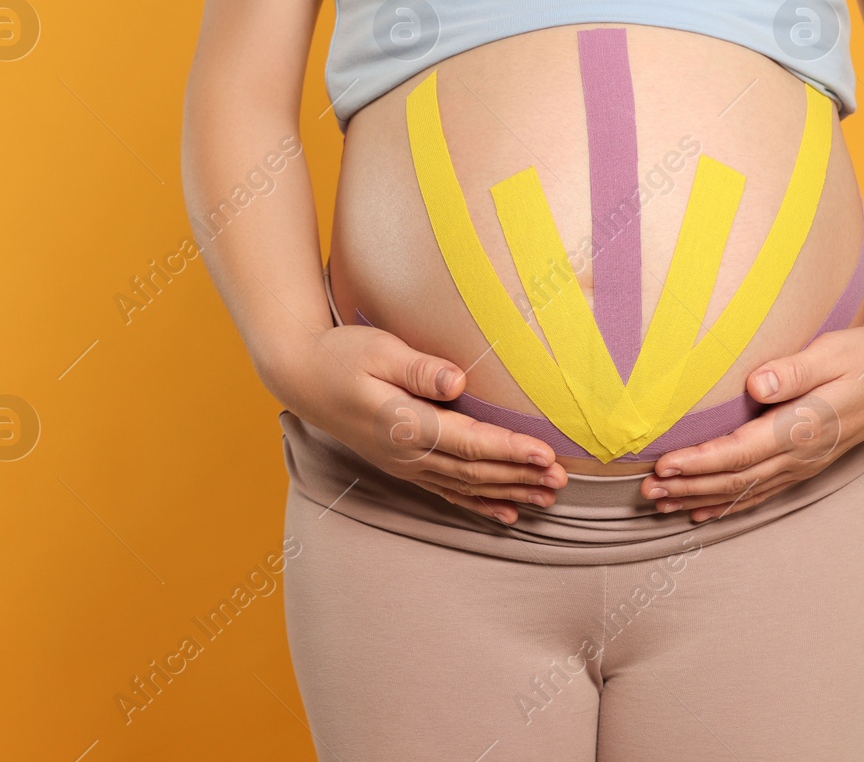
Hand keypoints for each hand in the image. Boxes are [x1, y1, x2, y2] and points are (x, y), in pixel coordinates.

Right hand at [268, 324, 567, 524]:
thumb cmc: (342, 356)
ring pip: (466, 485)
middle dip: (520, 476)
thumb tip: (456, 381)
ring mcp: (406, 463)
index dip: (508, 450)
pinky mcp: (405, 465)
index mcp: (404, 423)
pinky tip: (508, 513)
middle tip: (561, 480)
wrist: (303, 378)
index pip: (468, 442)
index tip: (545, 453)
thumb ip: (418, 368)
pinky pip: (448, 491)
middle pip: (474, 471)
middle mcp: (407, 452)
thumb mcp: (377, 350)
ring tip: (549, 498)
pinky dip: (480, 504)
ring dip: (509, 492)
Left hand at [639, 324, 863, 520]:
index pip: (742, 451)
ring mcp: (803, 466)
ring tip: (658, 505)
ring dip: (699, 499)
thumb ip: (795, 369)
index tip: (665, 464)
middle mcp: (801, 455)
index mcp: (804, 426)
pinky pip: (760, 494)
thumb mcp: (833, 352)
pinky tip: (698, 513)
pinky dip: (727, 506)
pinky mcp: (803, 467)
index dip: (702, 462)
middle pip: (735, 479)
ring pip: (743, 492)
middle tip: (646, 491)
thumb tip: (757, 383)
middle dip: (688, 487)